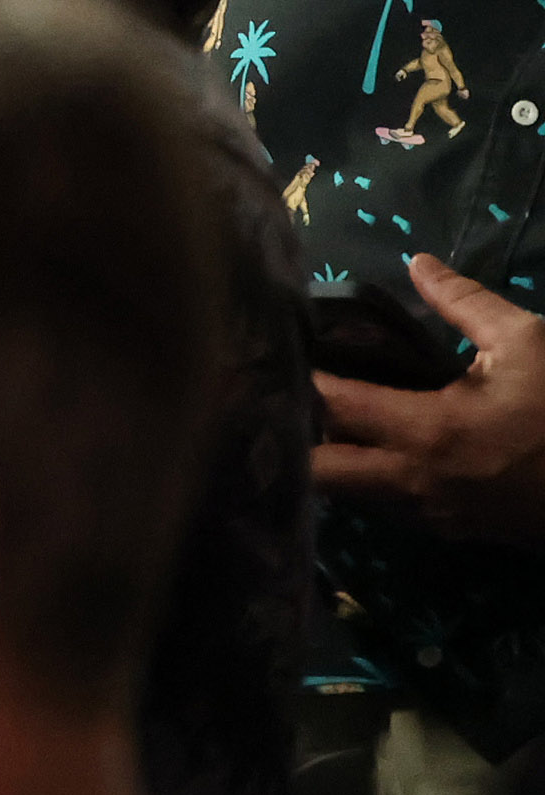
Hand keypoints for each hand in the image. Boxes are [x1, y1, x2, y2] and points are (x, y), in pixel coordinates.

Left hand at [314, 256, 544, 543]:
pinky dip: (370, 482)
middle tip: (286, 397)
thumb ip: (464, 302)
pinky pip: (391, 510)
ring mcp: (437, 518)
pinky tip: (371, 449)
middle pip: (319, 475)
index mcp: (429, 433)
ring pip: (352, 498)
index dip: (297, 378)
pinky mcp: (458, 534)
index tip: (274, 351)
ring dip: (329, 465)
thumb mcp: (527, 343)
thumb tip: (418, 261)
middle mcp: (417, 484)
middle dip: (292, 440)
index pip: (331, 407)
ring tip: (315, 420)